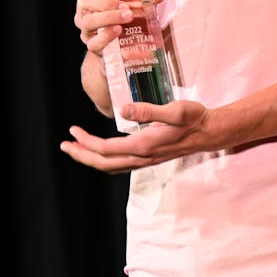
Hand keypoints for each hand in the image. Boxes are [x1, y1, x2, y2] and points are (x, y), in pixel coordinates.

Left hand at [59, 98, 209, 173]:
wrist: (211, 132)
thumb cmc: (195, 118)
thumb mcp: (175, 110)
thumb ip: (150, 111)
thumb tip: (125, 111)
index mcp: (144, 145)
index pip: (106, 149)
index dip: (86, 142)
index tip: (72, 130)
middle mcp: (142, 156)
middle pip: (104, 163)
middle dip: (81, 154)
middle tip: (64, 145)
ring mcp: (145, 160)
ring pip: (111, 166)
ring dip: (91, 158)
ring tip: (75, 148)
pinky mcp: (149, 157)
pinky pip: (120, 164)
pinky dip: (104, 160)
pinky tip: (100, 152)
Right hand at [72, 0, 167, 56]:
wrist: (130, 45)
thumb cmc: (133, 15)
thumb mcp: (146, 0)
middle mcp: (86, 10)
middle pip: (84, 0)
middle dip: (106, 1)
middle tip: (126, 6)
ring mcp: (88, 29)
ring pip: (88, 21)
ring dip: (108, 17)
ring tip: (128, 17)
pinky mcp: (93, 46)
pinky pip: (93, 42)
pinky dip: (106, 36)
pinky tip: (119, 30)